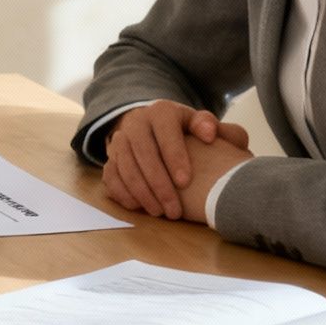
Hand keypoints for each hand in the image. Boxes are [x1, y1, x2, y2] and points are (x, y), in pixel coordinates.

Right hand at [101, 100, 250, 221]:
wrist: (156, 129)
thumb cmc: (188, 133)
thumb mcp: (203, 126)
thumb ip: (215, 128)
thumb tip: (209, 133)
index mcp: (162, 111)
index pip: (166, 132)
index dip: (174, 156)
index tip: (186, 182)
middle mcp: (136, 122)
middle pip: (143, 152)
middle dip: (158, 183)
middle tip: (174, 209)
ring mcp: (120, 139)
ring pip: (124, 166)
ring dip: (141, 192)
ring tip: (159, 213)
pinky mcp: (110, 157)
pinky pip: (110, 175)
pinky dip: (122, 193)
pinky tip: (139, 208)